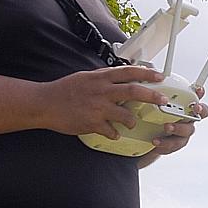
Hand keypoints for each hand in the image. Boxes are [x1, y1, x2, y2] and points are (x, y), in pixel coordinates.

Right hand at [39, 65, 168, 138]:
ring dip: (132, 120)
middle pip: (134, 91)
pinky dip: (115, 134)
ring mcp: (98, 108)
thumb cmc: (64, 90)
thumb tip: (120, 76)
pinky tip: (114, 135)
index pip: (129, 72)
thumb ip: (104, 78)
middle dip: (152, 96)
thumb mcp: (86, 77)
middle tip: (162, 101)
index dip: (147, 73)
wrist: (45, 103)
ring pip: (125, 115)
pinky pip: (111, 131)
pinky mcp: (92, 123)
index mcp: (101, 77)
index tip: (160, 76)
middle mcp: (102, 91)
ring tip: (132, 123)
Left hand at [138, 85, 207, 166]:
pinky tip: (156, 141)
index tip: (198, 89)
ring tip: (166, 127)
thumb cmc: (148, 116)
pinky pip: (174, 145)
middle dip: (199, 110)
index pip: (196, 96)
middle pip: (201, 114)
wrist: (140, 138)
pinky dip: (165, 143)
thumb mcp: (149, 102)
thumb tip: (147, 74)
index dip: (199, 92)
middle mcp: (186, 117)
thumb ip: (153, 90)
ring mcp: (182, 131)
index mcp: (182, 105)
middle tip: (193, 109)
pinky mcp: (174, 144)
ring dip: (178, 128)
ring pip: (187, 130)